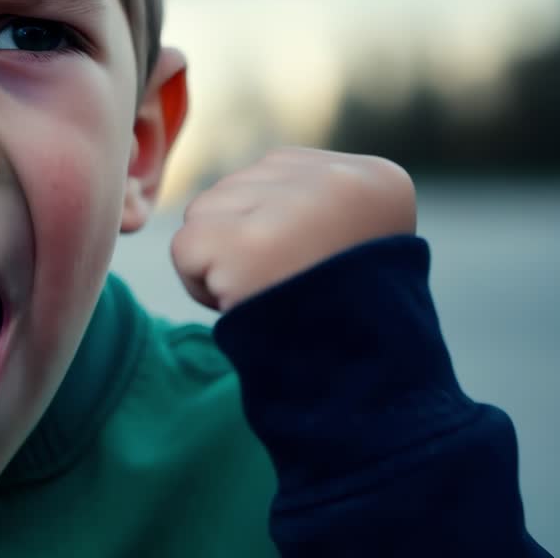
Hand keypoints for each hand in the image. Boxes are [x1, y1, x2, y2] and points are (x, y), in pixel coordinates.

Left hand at [172, 148, 415, 311]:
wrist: (366, 386)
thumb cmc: (348, 324)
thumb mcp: (353, 243)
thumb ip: (306, 203)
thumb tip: (241, 191)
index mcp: (374, 179)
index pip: (276, 173)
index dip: (274, 229)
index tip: (313, 269)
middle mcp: (337, 180)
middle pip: (236, 188)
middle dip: (242, 241)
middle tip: (286, 287)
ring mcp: (289, 209)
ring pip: (204, 211)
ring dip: (218, 260)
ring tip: (267, 295)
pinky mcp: (244, 245)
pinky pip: (184, 246)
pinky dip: (198, 285)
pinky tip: (242, 304)